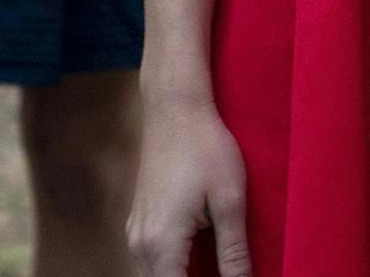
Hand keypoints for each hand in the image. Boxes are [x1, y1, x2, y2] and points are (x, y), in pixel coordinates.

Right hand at [127, 93, 251, 276]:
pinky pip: (150, 263)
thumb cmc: (206, 147)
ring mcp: (135, 233)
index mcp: (162, 244)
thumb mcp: (229, 201)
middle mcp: (140, 244)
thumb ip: (234, 253)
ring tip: (214, 270)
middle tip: (228, 273)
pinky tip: (197, 264)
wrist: (175, 107)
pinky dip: (171, 270)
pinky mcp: (138, 222)